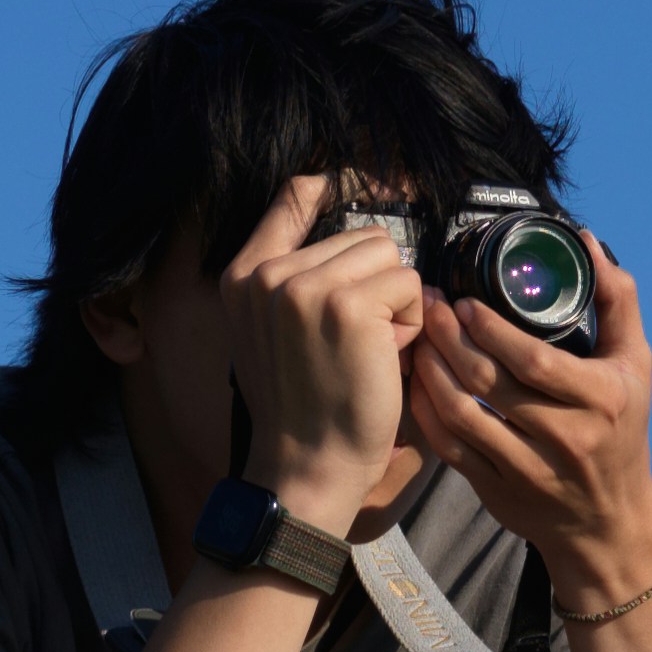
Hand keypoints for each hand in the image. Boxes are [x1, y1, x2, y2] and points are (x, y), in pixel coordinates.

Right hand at [171, 168, 421, 532]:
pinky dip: (410, 324)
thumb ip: (297, 279)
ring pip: (389, 257)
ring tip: (370, 350)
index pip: (295, 193)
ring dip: (396, 303)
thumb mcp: (274, 332)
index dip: (336, 184)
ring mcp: (303, 286)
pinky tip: (384, 360)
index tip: (362, 183)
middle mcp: (267, 273)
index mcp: (242, 275)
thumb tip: (361, 231)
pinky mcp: (346, 305)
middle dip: (377, 284)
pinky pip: (408, 286)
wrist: (306, 468)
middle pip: (363, 234)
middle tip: (359, 341)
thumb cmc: (304, 408)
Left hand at [400, 233, 651, 601]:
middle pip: (490, 382)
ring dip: (432, 372)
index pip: (533, 360)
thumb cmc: (622, 427)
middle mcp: (566, 437)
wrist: (608, 520)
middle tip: (428, 307)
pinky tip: (419, 383)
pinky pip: (450, 449)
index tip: (464, 303)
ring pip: (462, 415)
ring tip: (418, 338)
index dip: (491, 329)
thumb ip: (617, 300)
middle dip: (449, 339)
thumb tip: (584, 241)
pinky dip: (428, 413)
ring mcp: (529, 470)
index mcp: (600, 399)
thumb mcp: (635, 363)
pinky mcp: (499, 492)